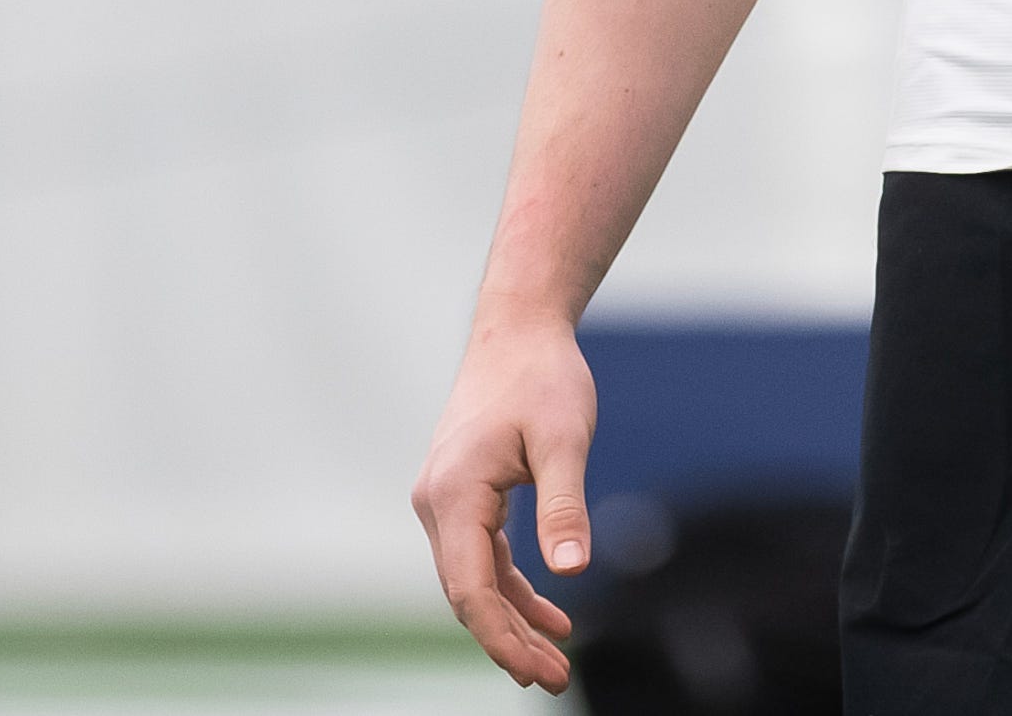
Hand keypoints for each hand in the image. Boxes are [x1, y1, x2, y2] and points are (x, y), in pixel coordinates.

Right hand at [413, 316, 598, 692]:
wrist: (518, 331)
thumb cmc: (542, 377)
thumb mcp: (564, 439)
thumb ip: (564, 506)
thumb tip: (573, 572)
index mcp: (453, 494)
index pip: (469, 588)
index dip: (500, 636)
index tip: (535, 672)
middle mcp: (438, 504)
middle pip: (468, 594)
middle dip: (509, 641)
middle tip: (554, 681)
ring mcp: (447, 502)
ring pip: (475, 581)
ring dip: (513, 621)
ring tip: (556, 661)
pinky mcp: (465, 498)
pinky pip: (485, 558)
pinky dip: (515, 588)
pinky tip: (553, 615)